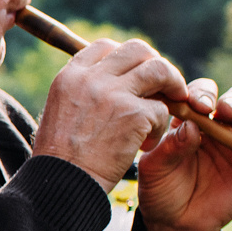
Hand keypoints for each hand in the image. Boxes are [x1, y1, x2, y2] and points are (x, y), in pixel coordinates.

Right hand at [30, 37, 188, 189]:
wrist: (60, 183)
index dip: (126, 60)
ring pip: (159, 70)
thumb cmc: (59, 158)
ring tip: (170, 108)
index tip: (133, 78)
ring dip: (172, 87)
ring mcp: (113, 94)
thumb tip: (110, 83)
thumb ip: (82, 92)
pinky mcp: (134, 115)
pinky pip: (163, 109)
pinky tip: (147, 144)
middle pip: (138, 50)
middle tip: (161, 89)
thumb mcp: (60, 112)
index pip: (105, 47)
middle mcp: (91, 78)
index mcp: (70, 76)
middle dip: (155, 66)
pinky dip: (161, 127)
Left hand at [136, 78, 231, 230]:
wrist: (176, 223)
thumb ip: (170, 147)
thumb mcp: (155, 168)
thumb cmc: (161, 189)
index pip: (203, 93)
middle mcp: (220, 124)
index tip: (196, 105)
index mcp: (192, 118)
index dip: (202, 93)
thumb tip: (191, 127)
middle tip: (224, 110)